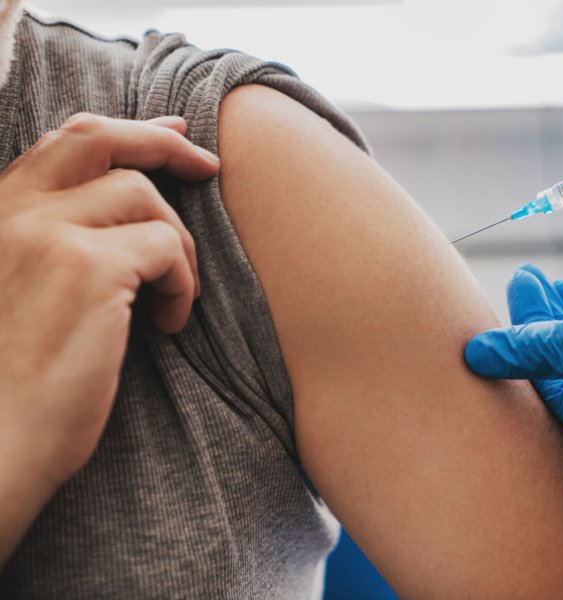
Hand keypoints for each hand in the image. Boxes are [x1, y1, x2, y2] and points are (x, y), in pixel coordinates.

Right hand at [0, 113, 218, 489]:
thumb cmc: (17, 381)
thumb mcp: (23, 290)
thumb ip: (58, 241)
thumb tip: (130, 207)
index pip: (66, 141)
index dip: (128, 130)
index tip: (173, 133)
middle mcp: (14, 211)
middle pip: (103, 139)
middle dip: (165, 144)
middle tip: (209, 167)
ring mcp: (47, 234)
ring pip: (145, 198)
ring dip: (178, 246)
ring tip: (175, 299)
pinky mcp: (87, 269)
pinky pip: (165, 247)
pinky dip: (183, 282)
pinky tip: (170, 325)